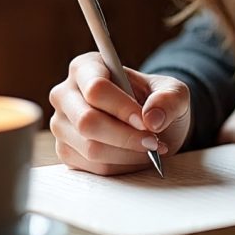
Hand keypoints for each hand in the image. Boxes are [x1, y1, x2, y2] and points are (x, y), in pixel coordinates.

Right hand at [49, 52, 191, 174]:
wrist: (150, 124)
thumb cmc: (157, 101)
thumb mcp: (174, 92)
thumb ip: (169, 99)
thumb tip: (152, 118)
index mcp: (86, 67)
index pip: (96, 88)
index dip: (122, 108)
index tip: (146, 122)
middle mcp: (65, 94)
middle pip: (87, 121)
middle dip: (126, 136)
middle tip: (153, 142)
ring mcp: (61, 124)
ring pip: (91, 148)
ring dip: (127, 154)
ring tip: (150, 149)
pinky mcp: (66, 151)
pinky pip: (92, 167)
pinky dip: (121, 167)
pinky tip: (136, 157)